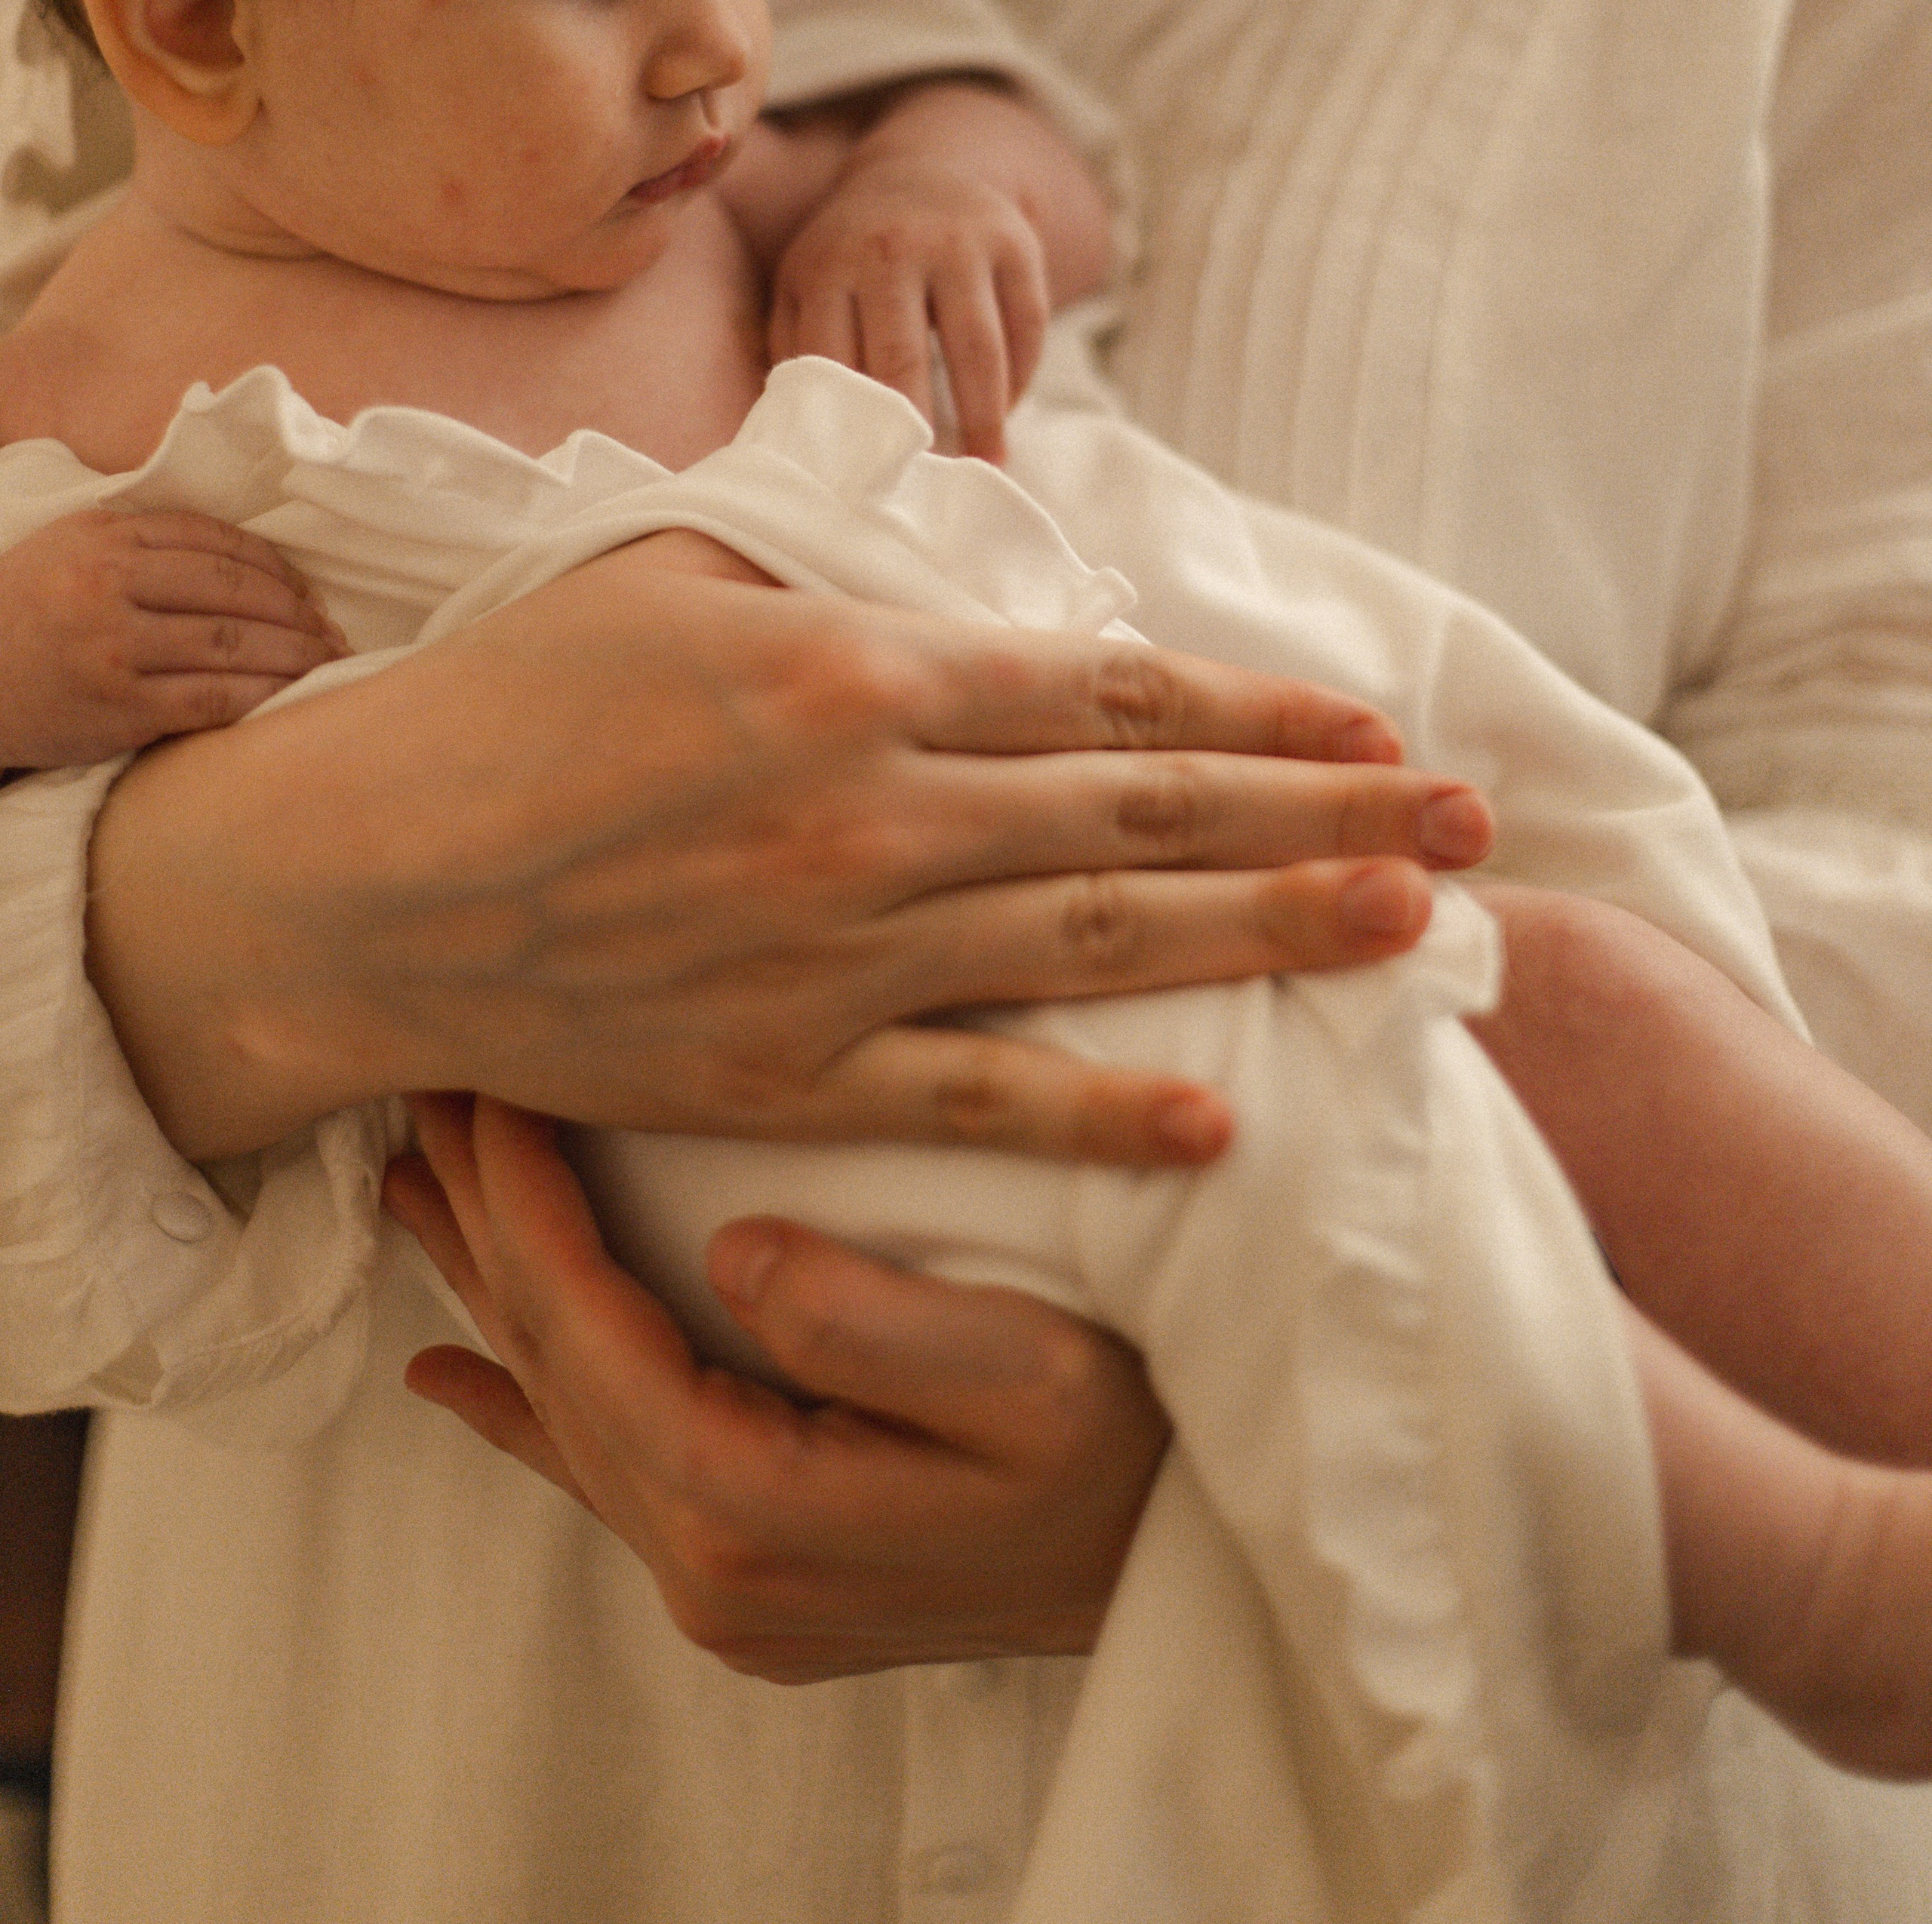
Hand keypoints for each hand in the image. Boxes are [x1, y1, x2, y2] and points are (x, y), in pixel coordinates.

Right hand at [0, 505, 343, 766]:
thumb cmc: (23, 614)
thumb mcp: (67, 548)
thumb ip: (139, 539)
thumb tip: (240, 550)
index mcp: (102, 538)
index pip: (214, 540)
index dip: (273, 564)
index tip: (304, 586)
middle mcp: (109, 585)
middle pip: (233, 590)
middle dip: (295, 611)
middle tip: (330, 629)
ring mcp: (115, 649)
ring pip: (232, 644)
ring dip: (293, 654)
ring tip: (326, 660)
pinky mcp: (120, 709)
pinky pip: (212, 699)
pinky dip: (261, 696)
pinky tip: (290, 697)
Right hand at [86, 548, 1490, 1164]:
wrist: (362, 876)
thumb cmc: (511, 702)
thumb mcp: (677, 575)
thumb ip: (836, 568)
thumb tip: (962, 563)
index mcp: (851, 672)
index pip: (1104, 687)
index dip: (1257, 705)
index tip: (1373, 718)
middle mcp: (873, 810)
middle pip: (1146, 805)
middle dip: (1324, 808)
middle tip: (1470, 818)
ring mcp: (837, 954)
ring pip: (1100, 940)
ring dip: (1271, 929)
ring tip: (1413, 925)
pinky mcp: (785, 1075)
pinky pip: (974, 1100)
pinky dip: (1100, 1108)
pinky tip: (1221, 1112)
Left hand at [387, 1094, 1168, 1676]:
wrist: (1187, 1574)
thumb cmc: (1129, 1453)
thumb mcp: (1031, 1378)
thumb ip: (873, 1325)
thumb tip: (736, 1251)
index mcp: (752, 1510)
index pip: (588, 1332)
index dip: (525, 1201)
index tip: (487, 1080)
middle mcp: (710, 1568)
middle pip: (555, 1364)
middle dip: (486, 1219)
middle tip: (426, 1089)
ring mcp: (723, 1586)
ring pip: (565, 1408)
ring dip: (490, 1288)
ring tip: (418, 1179)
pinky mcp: (750, 1577)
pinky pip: (602, 1475)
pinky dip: (521, 1406)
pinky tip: (449, 1368)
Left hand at [769, 149, 1048, 460]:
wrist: (918, 171)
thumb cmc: (851, 254)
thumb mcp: (804, 282)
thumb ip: (792, 348)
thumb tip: (795, 435)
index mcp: (828, 269)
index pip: (837, 365)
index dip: (852, 428)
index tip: (863, 481)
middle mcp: (890, 250)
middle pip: (904, 361)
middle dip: (916, 433)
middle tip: (927, 486)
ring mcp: (958, 243)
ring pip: (979, 349)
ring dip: (985, 417)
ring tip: (989, 464)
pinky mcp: (1014, 244)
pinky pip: (1027, 325)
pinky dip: (1021, 377)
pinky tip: (1008, 409)